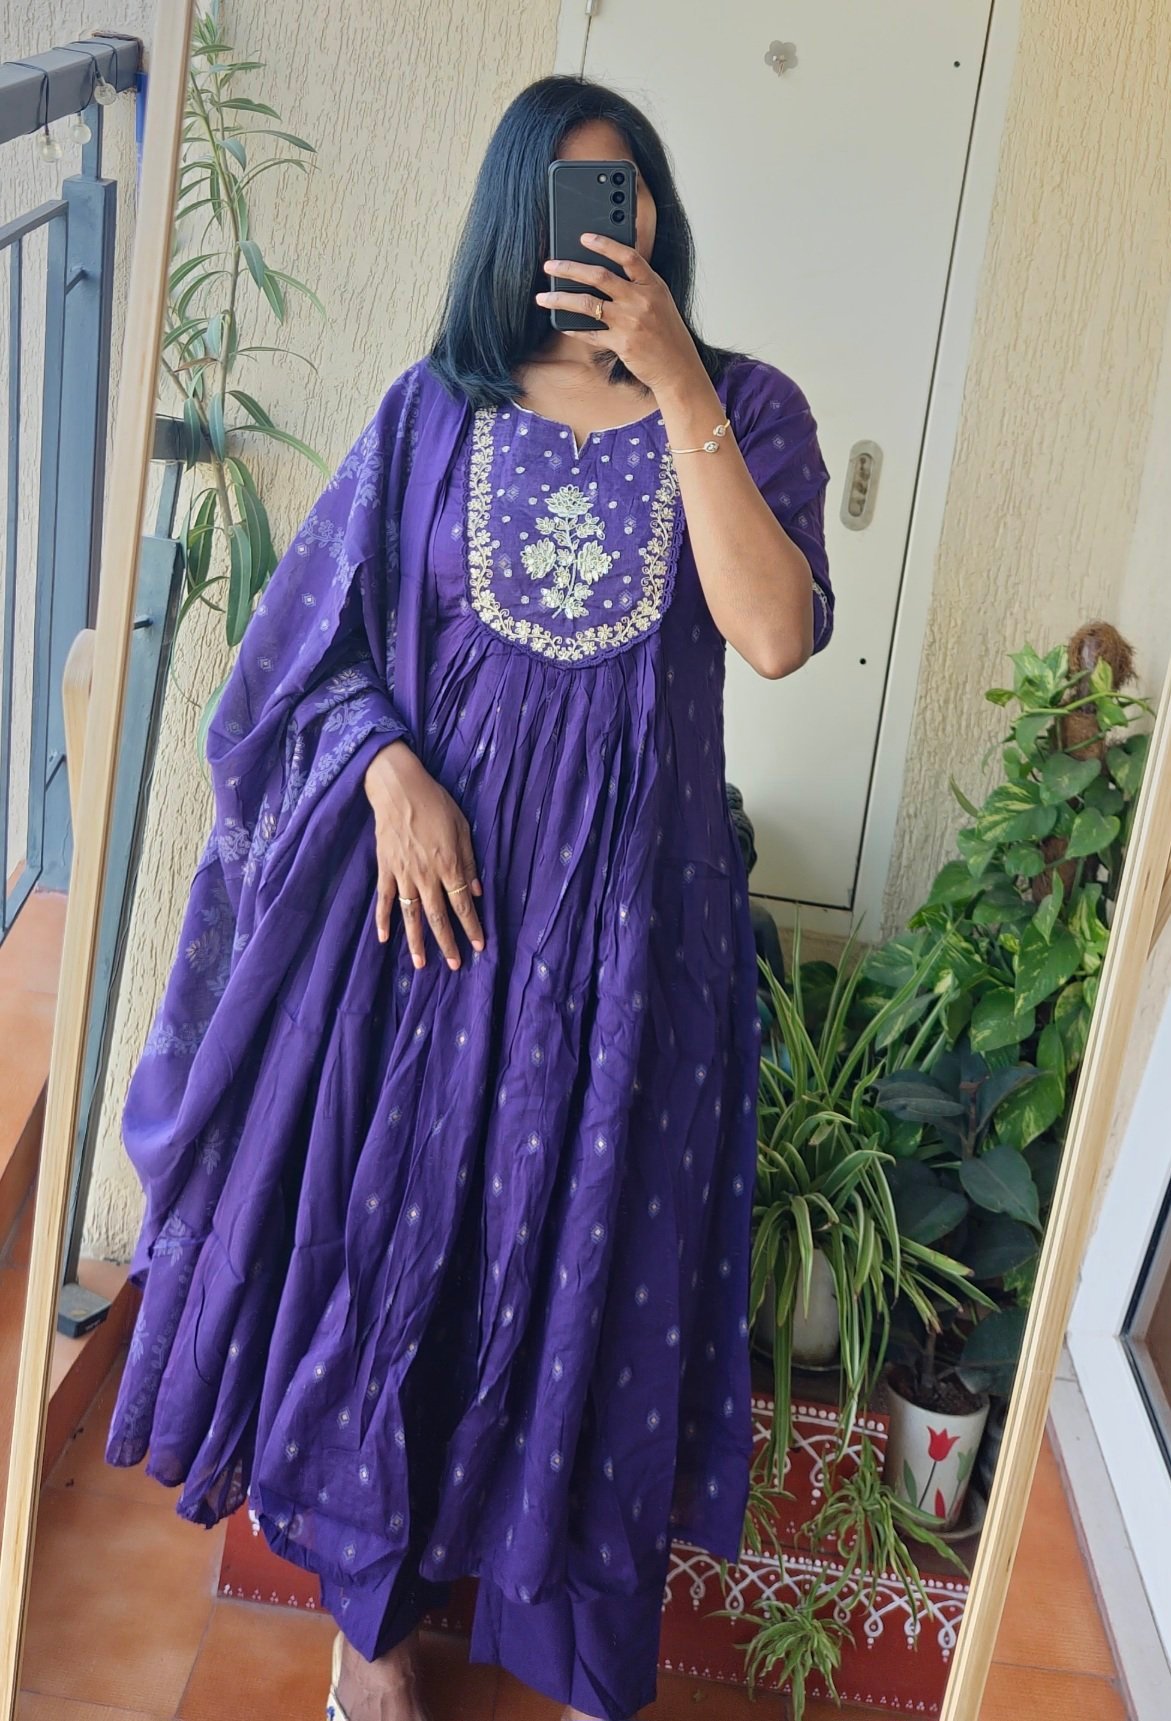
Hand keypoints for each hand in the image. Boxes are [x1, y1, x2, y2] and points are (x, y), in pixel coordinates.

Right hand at [363, 741, 484, 968]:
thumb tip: (477, 892)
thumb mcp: (462, 828)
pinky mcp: (385, 869)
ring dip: (417, 941)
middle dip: (448, 943)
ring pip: (411, 915)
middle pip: (438, 917)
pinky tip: (384, 939)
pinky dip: (383, 920)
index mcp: (448, 865)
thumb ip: (470, 862)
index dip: (472, 927)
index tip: (479, 946)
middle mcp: (426, 875)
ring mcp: (403, 874)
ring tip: (421, 964)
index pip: (462, 904)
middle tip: (456, 966)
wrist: (398, 788)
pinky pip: (385, 900)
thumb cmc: (435, 803)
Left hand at [535, 233, 705, 395]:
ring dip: (561, 299)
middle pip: (599, 276)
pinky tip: (561, 324)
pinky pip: (590, 333)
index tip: (584, 237)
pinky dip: (573, 329)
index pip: (628, 256)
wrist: (678, 368)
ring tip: (544, 297)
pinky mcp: (621, 343)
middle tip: (550, 265)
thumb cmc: (667, 333)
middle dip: (570, 268)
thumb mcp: (660, 301)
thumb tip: (606, 273)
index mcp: (653, 285)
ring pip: (587, 303)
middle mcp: (641, 300)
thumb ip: (639, 285)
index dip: (605, 244)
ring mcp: (630, 322)